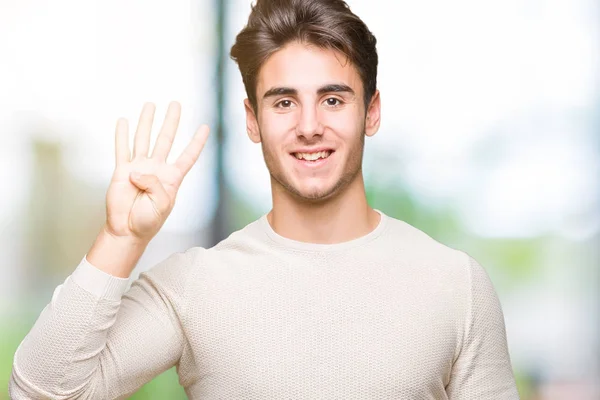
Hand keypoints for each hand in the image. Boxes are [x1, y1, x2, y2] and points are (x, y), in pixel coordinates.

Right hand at [104, 101, 208, 242]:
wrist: (126, 230)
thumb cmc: (147, 221)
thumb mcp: (161, 205)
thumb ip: (154, 185)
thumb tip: (138, 170)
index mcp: (172, 178)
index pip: (188, 156)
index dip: (197, 142)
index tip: (205, 127)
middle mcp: (156, 169)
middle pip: (166, 139)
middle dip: (171, 121)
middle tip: (176, 104)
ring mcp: (139, 167)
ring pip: (144, 138)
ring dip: (147, 121)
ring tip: (151, 105)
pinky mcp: (122, 170)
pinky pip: (122, 148)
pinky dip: (122, 134)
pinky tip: (123, 121)